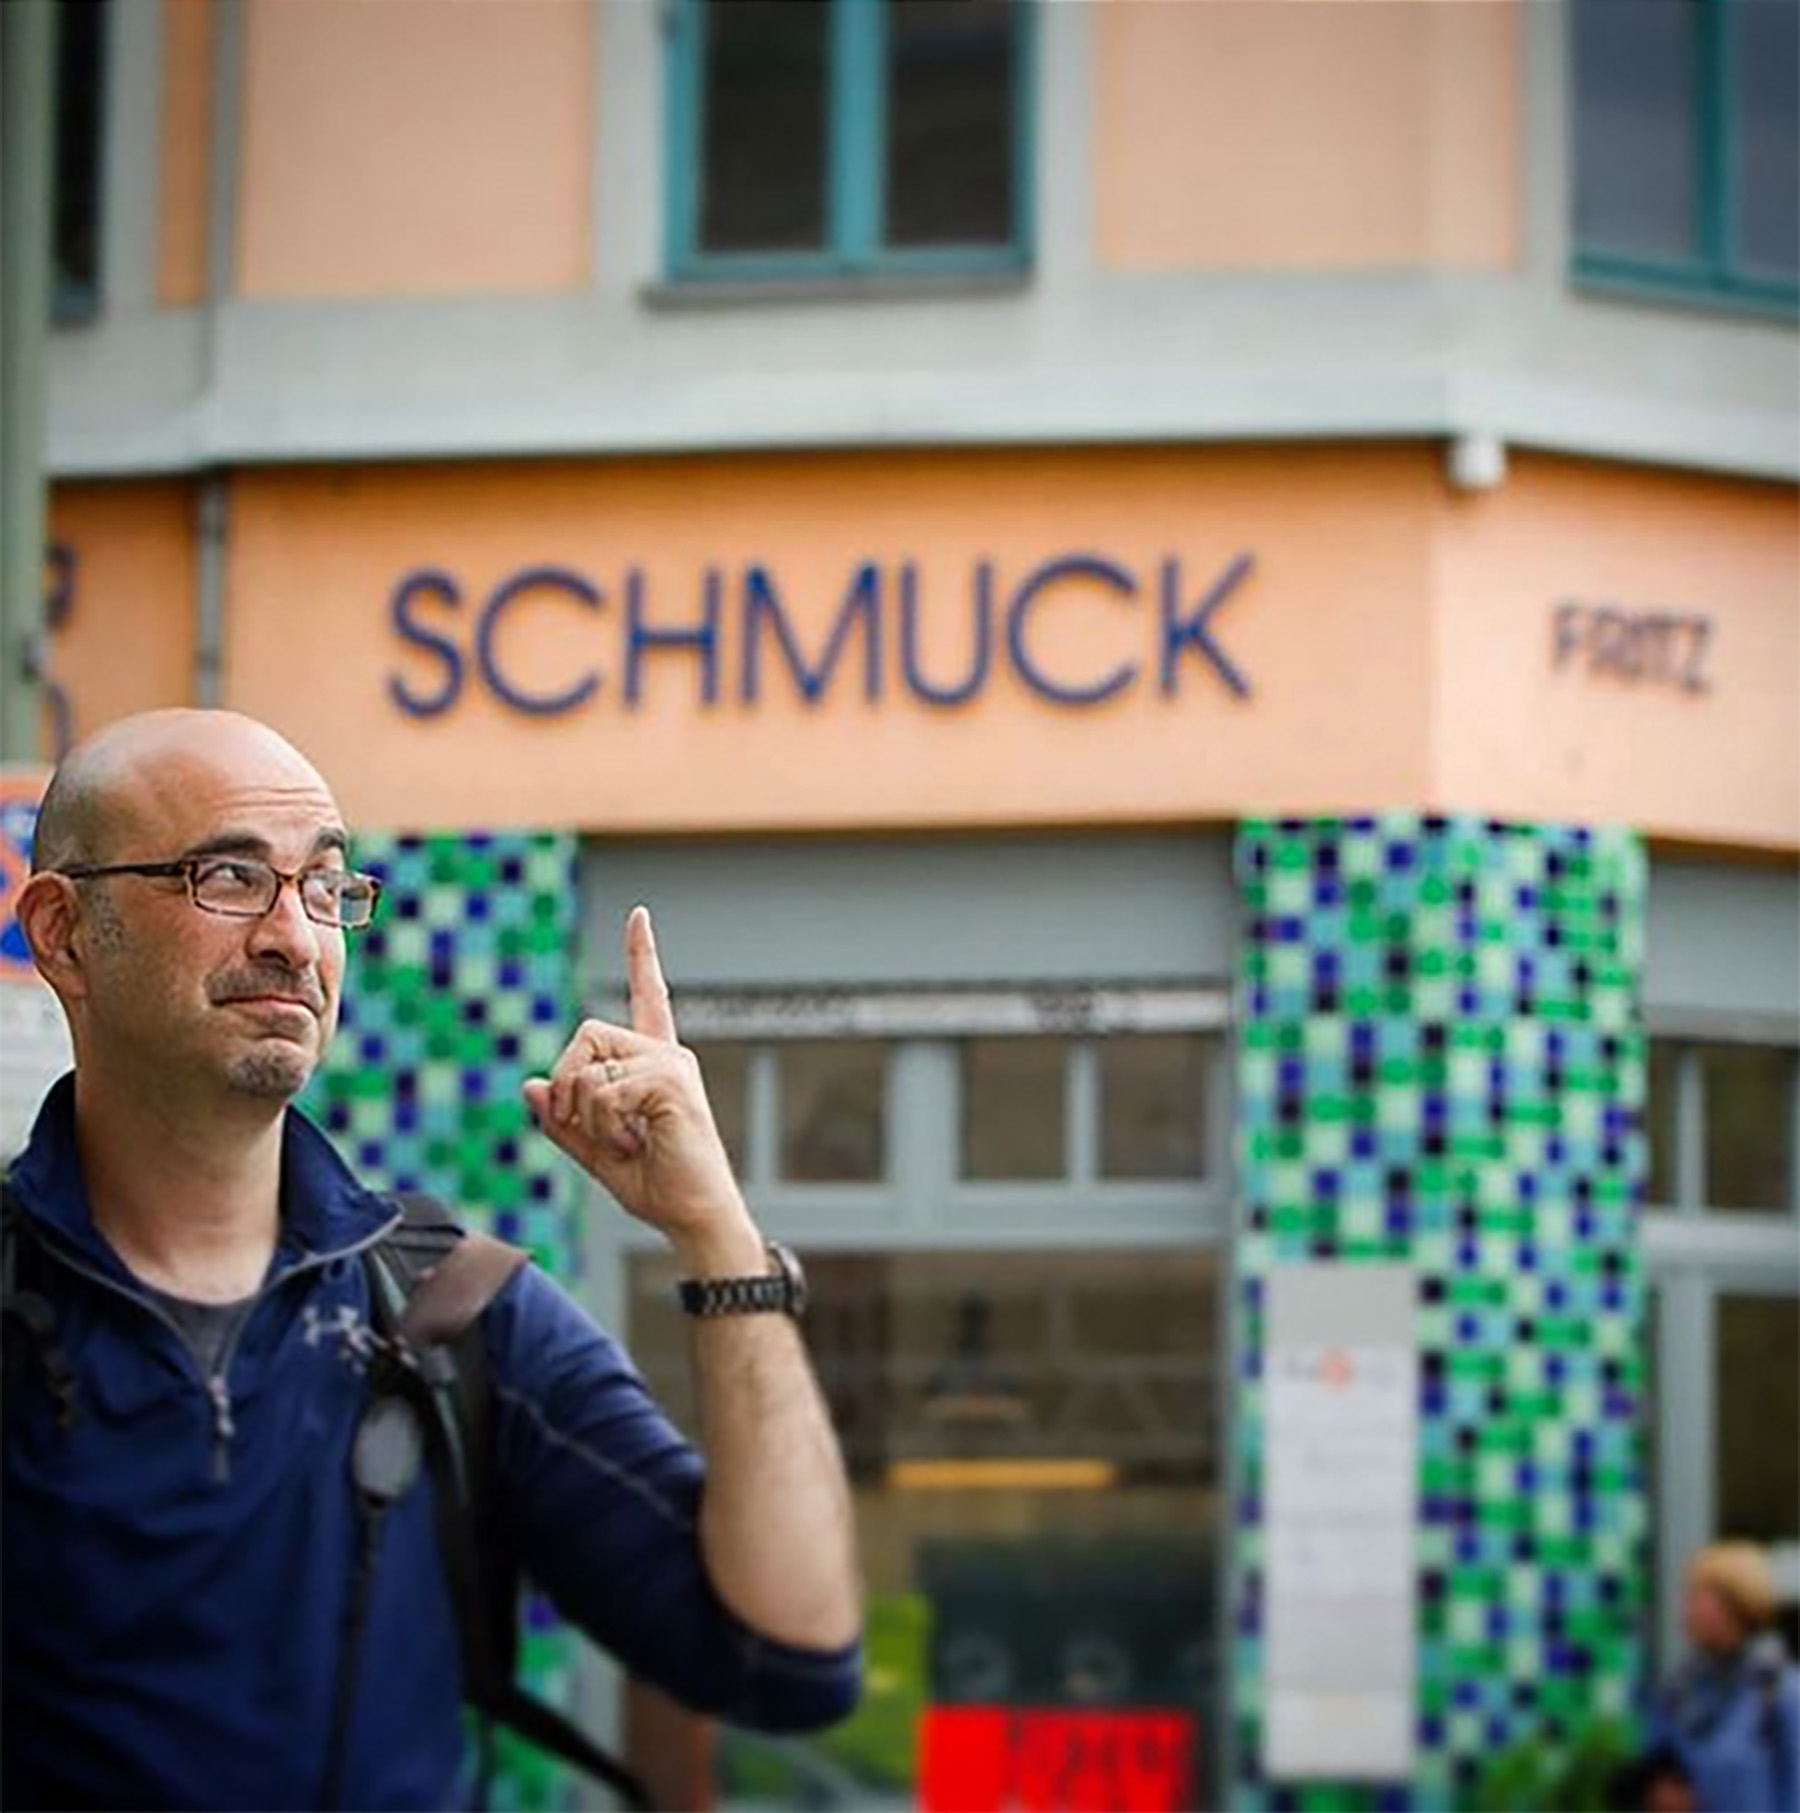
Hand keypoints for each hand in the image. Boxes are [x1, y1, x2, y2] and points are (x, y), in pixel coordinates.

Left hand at [524, 907, 761, 1271]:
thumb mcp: (595, 1152)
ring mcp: (672, 1065)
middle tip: (589, 1128)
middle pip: (586, 1032)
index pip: (648, 996)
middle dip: (566, 1082)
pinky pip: (603, 1091)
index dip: (642, 954)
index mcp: (654, 1063)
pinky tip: (633, 1144)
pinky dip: (603, 1126)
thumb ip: (562, 1121)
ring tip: (623, 1143)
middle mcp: (667, 1054)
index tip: (639, 915)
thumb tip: (529, 1085)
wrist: (694, 1217)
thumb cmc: (657, 1186)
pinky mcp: (671, 1082)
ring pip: (587, 1066)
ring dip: (585, 1115)